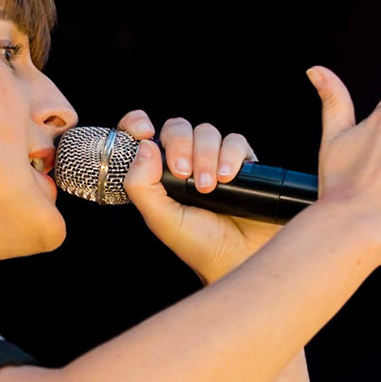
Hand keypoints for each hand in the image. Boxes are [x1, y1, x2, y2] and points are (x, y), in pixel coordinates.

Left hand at [118, 109, 282, 283]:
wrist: (237, 258)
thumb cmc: (198, 244)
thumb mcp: (160, 219)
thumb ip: (142, 186)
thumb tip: (145, 146)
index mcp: (159, 173)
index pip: (142, 136)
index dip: (137, 124)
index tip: (145, 132)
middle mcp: (186, 161)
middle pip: (178, 128)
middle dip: (181, 146)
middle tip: (184, 174)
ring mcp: (214, 160)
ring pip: (207, 131)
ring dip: (206, 156)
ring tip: (209, 187)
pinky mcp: (242, 163)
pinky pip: (235, 141)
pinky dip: (230, 155)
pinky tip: (227, 179)